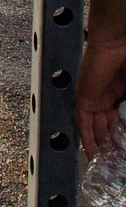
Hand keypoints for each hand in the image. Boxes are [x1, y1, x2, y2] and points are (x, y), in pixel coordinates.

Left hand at [78, 35, 125, 159]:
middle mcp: (106, 96)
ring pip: (96, 128)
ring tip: (107, 166)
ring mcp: (95, 97)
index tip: (123, 151)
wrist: (118, 41)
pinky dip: (88, 139)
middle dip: (112, 146)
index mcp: (120, 92)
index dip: (122, 137)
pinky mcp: (85, 97)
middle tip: (117, 163)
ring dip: (101, 148)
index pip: (120, 120)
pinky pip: (83, 123)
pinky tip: (93, 155)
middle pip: (107, 127)